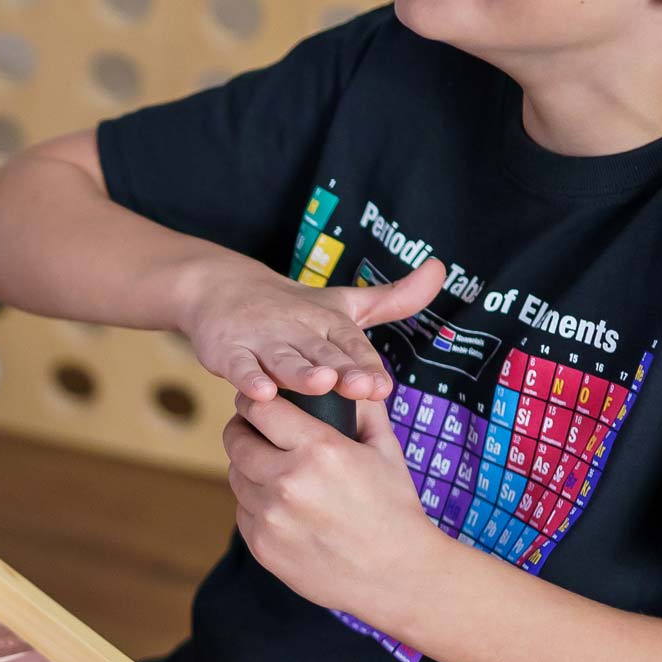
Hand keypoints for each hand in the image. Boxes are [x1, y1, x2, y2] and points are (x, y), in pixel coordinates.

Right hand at [180, 256, 445, 401]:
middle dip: (341, 370)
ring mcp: (262, 339)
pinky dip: (248, 378)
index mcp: (328, 322)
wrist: (220, 288)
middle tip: (362, 386)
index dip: (366, 365)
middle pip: (322, 353)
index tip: (382, 386)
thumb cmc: (290, 307)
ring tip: (319, 382)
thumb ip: (395, 298)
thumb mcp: (344, 303)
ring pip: (283, 359)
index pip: (351, 345)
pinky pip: (240, 366)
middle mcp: (297, 329)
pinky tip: (260, 393)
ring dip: (300, 372)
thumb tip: (441, 268)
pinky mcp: (229, 350)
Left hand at [222, 391, 450, 626]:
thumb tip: (341, 377)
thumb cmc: (394, 509)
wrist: (399, 576)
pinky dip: (256, 504)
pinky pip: (242, 510)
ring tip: (275, 472)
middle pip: (236, 438)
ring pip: (236, 475)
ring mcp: (271, 516)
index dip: (256, 400)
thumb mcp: (386, 449)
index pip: (260, 406)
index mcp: (320, 450)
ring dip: (249, 469)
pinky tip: (284, 508)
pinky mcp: (261, 545)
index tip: (258, 402)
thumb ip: (361, 407)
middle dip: (245, 430)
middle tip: (259, 433)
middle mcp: (288, 481)